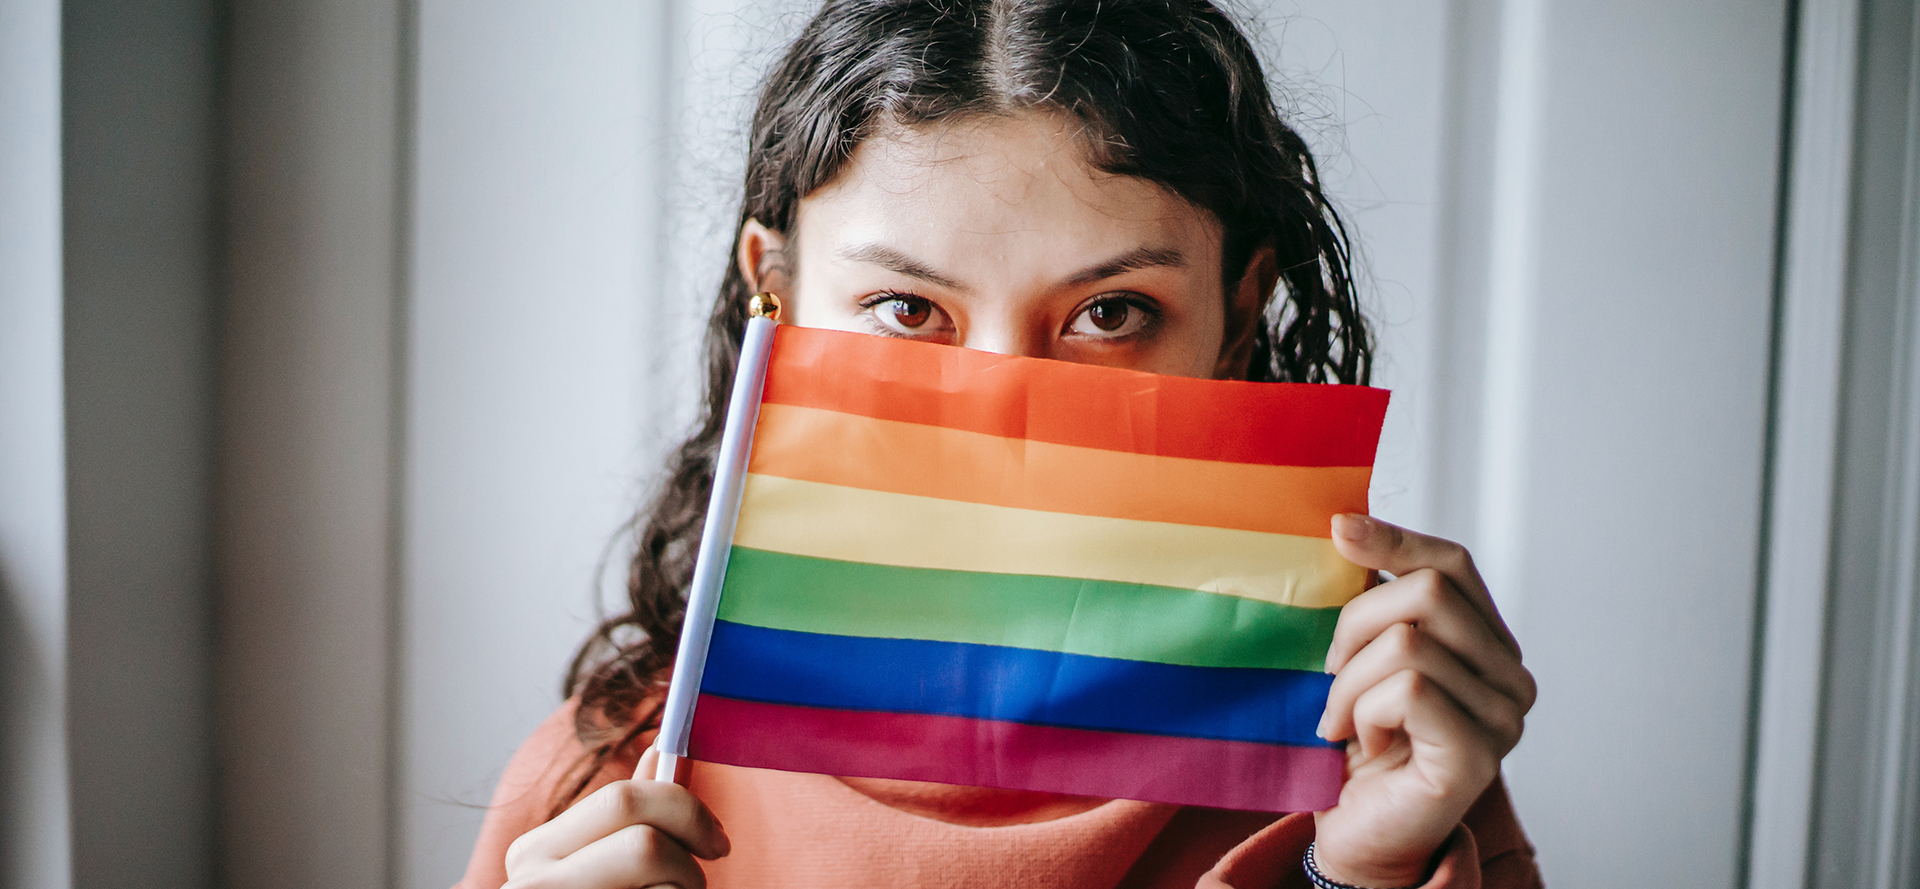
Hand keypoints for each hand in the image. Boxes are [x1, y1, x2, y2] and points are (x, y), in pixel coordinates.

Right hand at [503, 745, 729, 888]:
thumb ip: (622, 820)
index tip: (717, 839)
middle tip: (701, 883)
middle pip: (645, 837)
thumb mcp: (597, 867)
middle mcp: (533, 880)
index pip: (625, 799)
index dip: (685, 809)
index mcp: (536, 852)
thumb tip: (657, 755)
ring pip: (653, 869)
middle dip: (688, 856)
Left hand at [1310, 515, 1534, 887]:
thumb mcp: (1358, 654)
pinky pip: (1409, 690)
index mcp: (1487, 645)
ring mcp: (1503, 718)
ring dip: (1348, 681)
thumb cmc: (1357, 744)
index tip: (1339, 530)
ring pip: (1409, 641)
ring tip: (1341, 718)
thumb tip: (1346, 523)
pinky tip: (1363, 742)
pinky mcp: (1478, 754)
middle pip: (1427, 592)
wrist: (1355, 831)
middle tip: (1330, 674)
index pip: (1453, 565)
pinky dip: (1364, 711)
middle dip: (1354, 625)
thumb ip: (1369, 599)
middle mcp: (1510, 678)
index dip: (1396, 540)